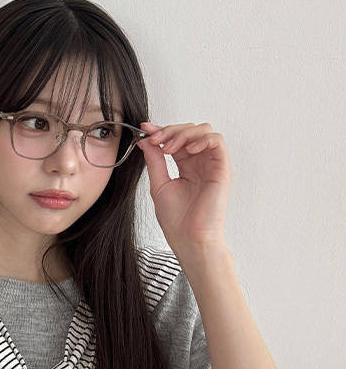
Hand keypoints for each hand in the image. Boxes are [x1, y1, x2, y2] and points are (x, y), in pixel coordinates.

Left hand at [136, 121, 232, 260]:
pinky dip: (202, 139)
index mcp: (185, 166)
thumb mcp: (159, 184)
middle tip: (155, 140)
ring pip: (204, 131)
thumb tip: (146, 140)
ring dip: (183, 133)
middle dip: (170, 130)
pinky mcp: (222, 168)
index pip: (176, 139)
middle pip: (189, 130)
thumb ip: (154, 160)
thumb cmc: (177, 220)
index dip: (161, 130)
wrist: (189, 238)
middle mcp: (199, 162)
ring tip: (169, 148)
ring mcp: (211, 164)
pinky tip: (187, 150)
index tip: (145, 129)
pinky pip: (217, 141)